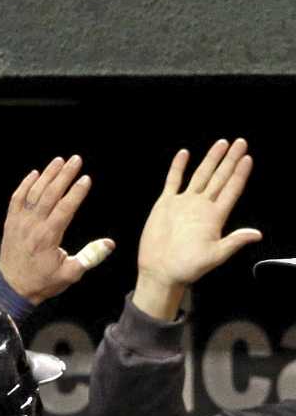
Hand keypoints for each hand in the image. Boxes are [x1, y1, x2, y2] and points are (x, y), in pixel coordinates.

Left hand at [0, 155, 115, 304]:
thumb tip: (110, 244)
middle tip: (76, 160)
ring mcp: (19, 224)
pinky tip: (34, 174)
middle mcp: (32, 226)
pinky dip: (24, 185)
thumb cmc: (42, 282)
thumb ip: (90, 257)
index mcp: (48, 237)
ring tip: (59, 161)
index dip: (76, 192)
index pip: (65, 208)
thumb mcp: (70, 274)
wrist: (11, 289)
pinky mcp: (10, 224)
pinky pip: (16, 200)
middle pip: (49, 195)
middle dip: (64, 175)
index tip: (86, 179)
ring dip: (46, 175)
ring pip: (33, 193)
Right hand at [134, 140, 261, 320]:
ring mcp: (184, 204)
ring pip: (201, 175)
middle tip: (240, 143)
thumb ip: (233, 242)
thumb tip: (256, 235)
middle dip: (230, 160)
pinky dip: (177, 168)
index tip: (247, 158)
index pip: (231, 189)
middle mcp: (201, 206)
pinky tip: (184, 154)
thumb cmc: (186, 268)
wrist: (160, 272)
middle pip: (220, 177)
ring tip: (221, 145)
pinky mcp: (165, 205)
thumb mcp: (214, 256)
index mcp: (215, 216)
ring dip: (211, 160)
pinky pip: (173, 182)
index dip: (240, 174)